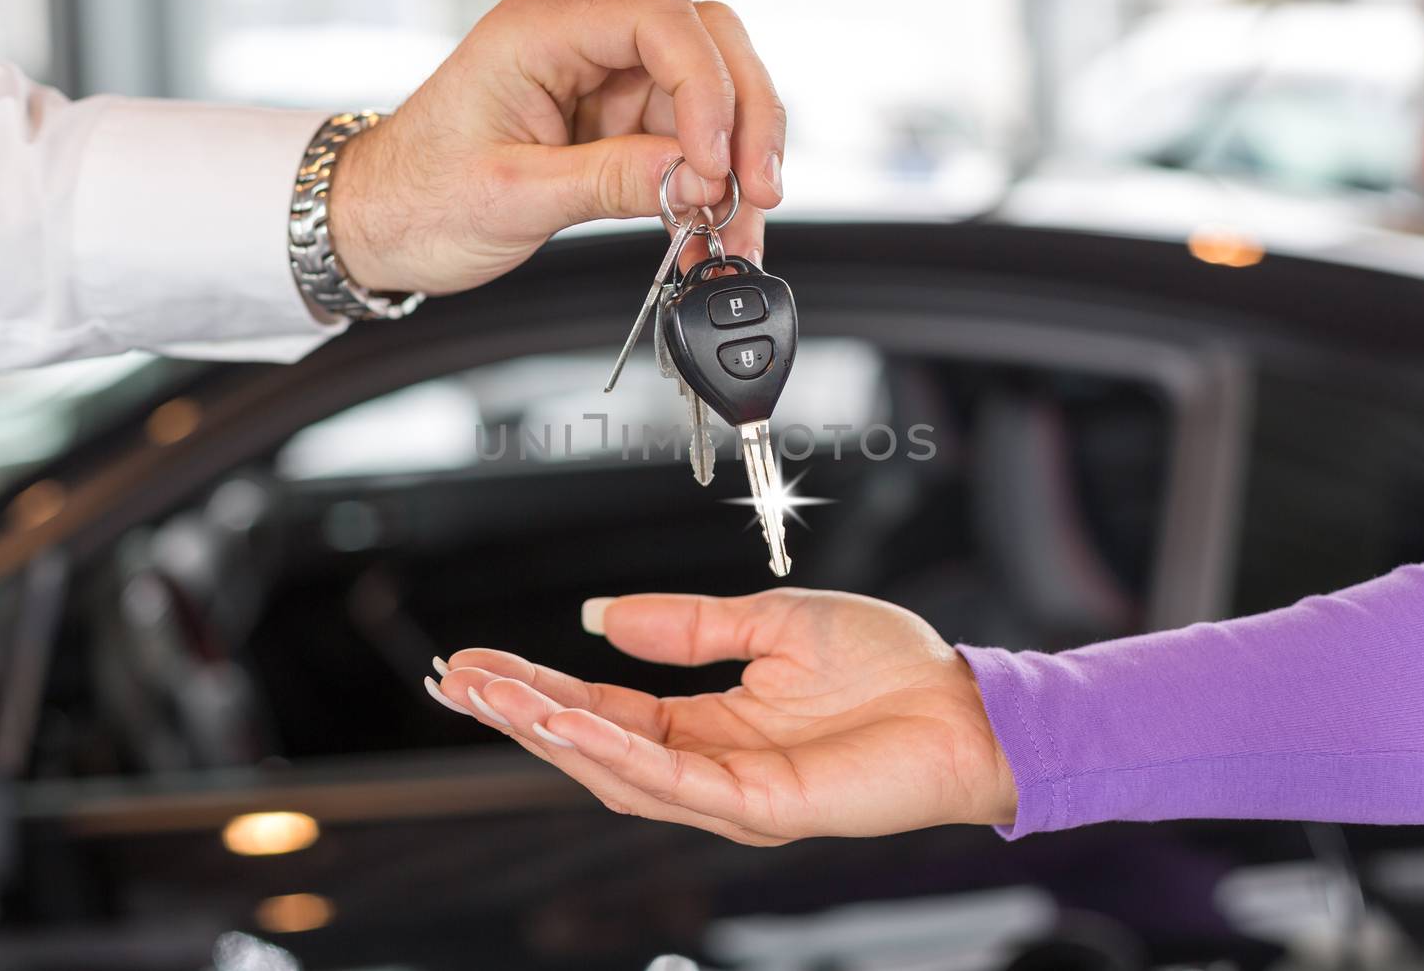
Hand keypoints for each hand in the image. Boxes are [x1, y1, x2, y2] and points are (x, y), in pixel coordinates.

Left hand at [329, 0, 785, 296]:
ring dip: (736, 162)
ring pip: (707, 100)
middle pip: (704, 44)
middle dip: (743, 115)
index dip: (706, 86)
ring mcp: (602, 88)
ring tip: (738, 229)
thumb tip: (693, 180)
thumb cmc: (415, 198)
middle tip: (755, 188)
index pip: (659, 21)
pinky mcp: (613, 130)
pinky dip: (710, 188)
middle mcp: (580, 48)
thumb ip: (609, 180)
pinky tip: (715, 230)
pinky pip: (685, 146)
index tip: (711, 161)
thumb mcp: (512, 196)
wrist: (379, 227)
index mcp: (539, 34)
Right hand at [429, 590, 1016, 845]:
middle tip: (459, 680)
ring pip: (618, 770)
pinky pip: (673, 780)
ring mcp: (731, 793)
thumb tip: (603, 616)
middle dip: (521, 714)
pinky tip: (569, 722)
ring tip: (495, 697)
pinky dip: (615, 752)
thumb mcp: (771, 621)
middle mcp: (711, 764)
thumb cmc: (890, 667)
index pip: (604, 707)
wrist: (964, 704)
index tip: (481, 661)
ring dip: (551, 733)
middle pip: (593, 744)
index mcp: (712, 722)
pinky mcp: (761, 806)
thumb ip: (688, 625)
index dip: (539, 687)